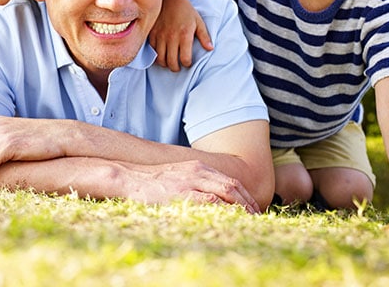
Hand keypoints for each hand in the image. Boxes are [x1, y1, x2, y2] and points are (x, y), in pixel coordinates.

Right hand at [121, 159, 260, 211]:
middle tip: (257, 216)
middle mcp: (198, 171)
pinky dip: (224, 208)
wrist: (131, 177)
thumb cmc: (153, 181)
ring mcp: (191, 181)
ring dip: (241, 206)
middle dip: (248, 202)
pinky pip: (210, 200)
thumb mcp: (178, 176)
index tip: (252, 207)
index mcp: (199, 167)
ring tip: (249, 219)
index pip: (230, 180)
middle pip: (233, 185)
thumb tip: (210, 198)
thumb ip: (194, 182)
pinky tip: (231, 217)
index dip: (245, 195)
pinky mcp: (183, 192)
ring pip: (226, 192)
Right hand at [148, 0, 212, 70]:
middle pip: (171, 62)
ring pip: (160, 59)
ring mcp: (160, 36)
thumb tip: (210, 49)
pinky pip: (152, 50)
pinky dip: (156, 55)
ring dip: (165, 64)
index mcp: (184, 35)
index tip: (187, 62)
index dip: (187, 64)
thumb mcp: (198, 21)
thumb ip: (204, 36)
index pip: (185, 59)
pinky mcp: (152, 34)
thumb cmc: (185, 10)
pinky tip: (161, 54)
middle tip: (178, 67)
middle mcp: (171, 38)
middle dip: (175, 68)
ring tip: (169, 62)